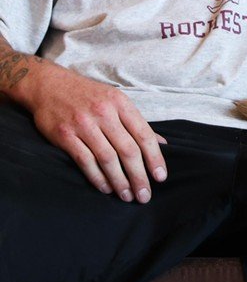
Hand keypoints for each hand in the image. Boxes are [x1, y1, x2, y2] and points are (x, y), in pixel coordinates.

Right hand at [25, 63, 166, 202]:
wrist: (49, 85)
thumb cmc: (88, 96)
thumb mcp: (116, 101)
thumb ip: (137, 123)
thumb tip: (162, 143)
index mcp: (121, 104)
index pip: (144, 135)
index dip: (155, 158)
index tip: (161, 177)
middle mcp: (104, 113)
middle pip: (128, 150)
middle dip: (139, 176)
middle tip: (145, 195)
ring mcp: (83, 124)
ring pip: (107, 158)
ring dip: (119, 181)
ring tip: (127, 196)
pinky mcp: (64, 135)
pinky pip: (85, 161)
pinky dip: (97, 177)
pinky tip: (106, 188)